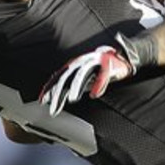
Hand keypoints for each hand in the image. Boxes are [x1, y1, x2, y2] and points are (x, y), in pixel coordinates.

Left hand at [40, 33, 156, 116]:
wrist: (122, 56)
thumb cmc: (101, 68)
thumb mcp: (84, 76)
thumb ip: (73, 84)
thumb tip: (59, 97)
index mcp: (75, 64)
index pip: (58, 76)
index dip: (49, 88)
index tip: (41, 100)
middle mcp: (82, 62)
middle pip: (66, 77)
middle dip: (58, 93)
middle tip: (53, 108)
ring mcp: (95, 62)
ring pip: (82, 75)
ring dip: (76, 87)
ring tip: (72, 99)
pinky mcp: (108, 65)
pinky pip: (102, 76)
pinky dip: (98, 85)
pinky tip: (94, 95)